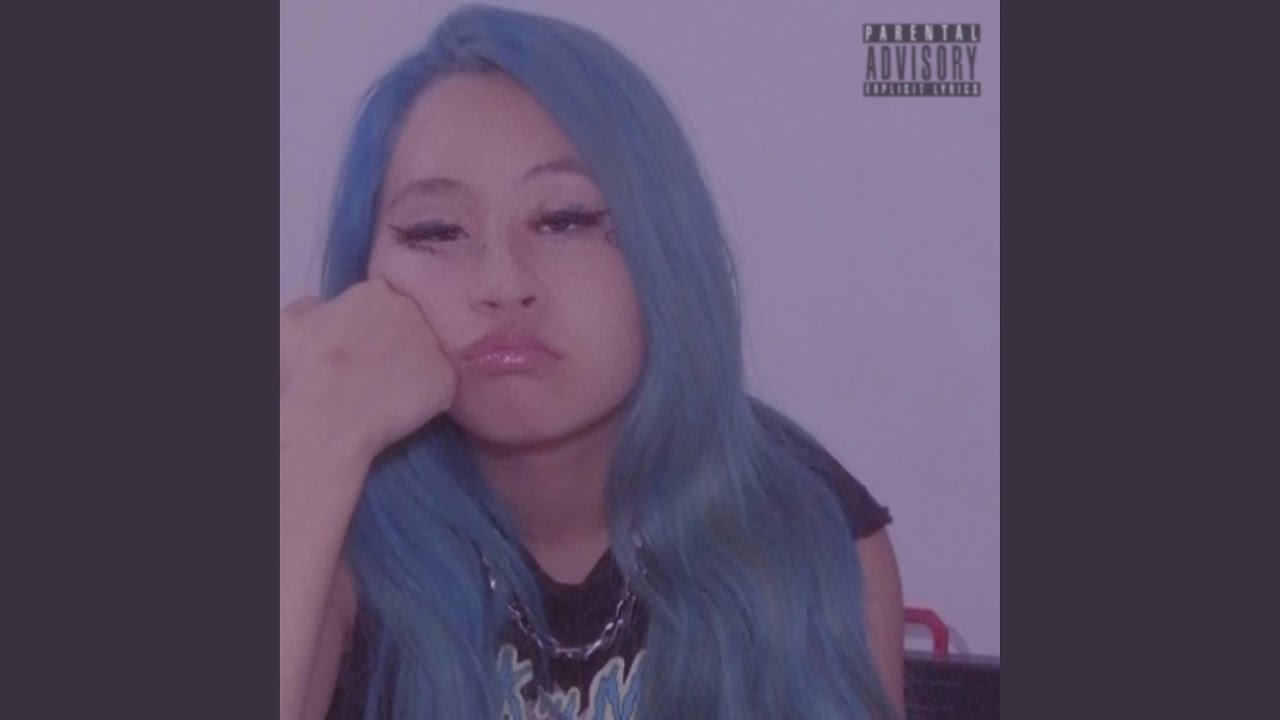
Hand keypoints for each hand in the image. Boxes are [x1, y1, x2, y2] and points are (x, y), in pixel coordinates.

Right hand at [280, 278, 456, 460]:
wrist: (330, 415)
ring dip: (412, 368)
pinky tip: (402, 409)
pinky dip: (427, 397)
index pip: (380, 301)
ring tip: (385, 392)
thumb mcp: (289, 323)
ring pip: (427, 353)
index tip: (355, 348)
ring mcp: (435, 343)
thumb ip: (312, 307)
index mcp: (376, 291)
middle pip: (409, 322)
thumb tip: (324, 309)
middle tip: (372, 371)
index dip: (367, 326)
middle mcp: (414, 309)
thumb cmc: (304, 367)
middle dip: (394, 341)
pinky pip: (440, 385)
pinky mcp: (448, 378)